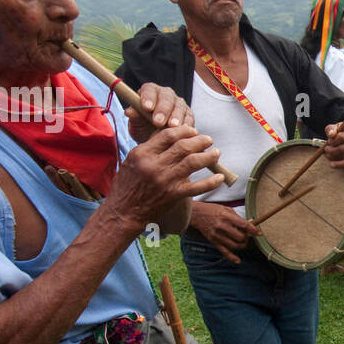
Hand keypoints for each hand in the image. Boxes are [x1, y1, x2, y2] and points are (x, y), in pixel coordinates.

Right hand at [104, 124, 222, 229]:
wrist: (123, 212)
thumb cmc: (126, 185)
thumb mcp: (132, 161)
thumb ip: (149, 147)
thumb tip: (168, 133)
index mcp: (142, 153)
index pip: (168, 135)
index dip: (184, 130)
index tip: (193, 130)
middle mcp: (154, 165)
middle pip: (183, 146)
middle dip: (200, 140)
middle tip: (208, 140)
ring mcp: (165, 180)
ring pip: (193, 162)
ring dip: (208, 156)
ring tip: (216, 152)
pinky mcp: (173, 195)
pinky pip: (197, 187)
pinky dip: (211, 181)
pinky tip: (219, 177)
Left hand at [126, 83, 193, 143]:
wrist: (156, 139)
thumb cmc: (143, 127)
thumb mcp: (136, 123)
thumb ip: (134, 116)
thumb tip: (128, 112)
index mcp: (150, 92)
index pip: (149, 89)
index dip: (148, 97)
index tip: (146, 108)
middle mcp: (166, 95)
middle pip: (166, 97)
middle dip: (162, 110)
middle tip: (158, 122)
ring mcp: (179, 104)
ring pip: (179, 107)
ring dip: (176, 117)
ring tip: (172, 127)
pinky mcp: (188, 115)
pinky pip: (189, 118)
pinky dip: (186, 124)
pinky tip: (183, 131)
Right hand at [190, 201, 260, 264]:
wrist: (196, 214)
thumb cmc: (212, 210)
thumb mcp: (226, 209)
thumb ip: (238, 218)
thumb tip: (250, 225)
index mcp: (226, 217)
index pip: (244, 225)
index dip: (253, 230)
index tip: (259, 233)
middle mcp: (222, 227)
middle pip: (240, 237)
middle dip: (246, 237)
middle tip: (246, 235)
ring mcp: (217, 235)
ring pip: (235, 245)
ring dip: (242, 245)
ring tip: (242, 241)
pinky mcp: (213, 241)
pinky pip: (224, 252)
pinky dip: (232, 258)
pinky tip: (238, 261)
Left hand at [324, 115, 343, 167]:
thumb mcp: (337, 126)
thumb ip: (331, 129)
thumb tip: (330, 135)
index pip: (342, 137)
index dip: (333, 141)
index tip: (328, 141)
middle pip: (343, 149)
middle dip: (332, 151)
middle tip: (326, 149)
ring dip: (333, 157)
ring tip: (327, 154)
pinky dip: (339, 164)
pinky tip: (332, 164)